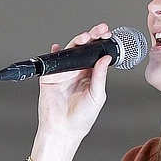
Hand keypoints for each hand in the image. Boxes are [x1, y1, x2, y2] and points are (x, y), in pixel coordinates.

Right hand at [31, 23, 112, 160]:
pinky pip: (52, 61)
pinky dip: (55, 53)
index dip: (103, 43)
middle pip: (84, 48)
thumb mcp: (97, 96)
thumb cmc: (81, 118)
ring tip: (85, 37)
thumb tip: (106, 59)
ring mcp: (64, 72)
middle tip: (101, 30)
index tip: (109, 35)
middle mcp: (77, 71)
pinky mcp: (50, 76)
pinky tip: (58, 47)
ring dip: (77, 41)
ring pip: (70, 51)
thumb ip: (100, 76)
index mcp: (90, 74)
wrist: (64, 130)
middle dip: (92, 37)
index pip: (97, 54)